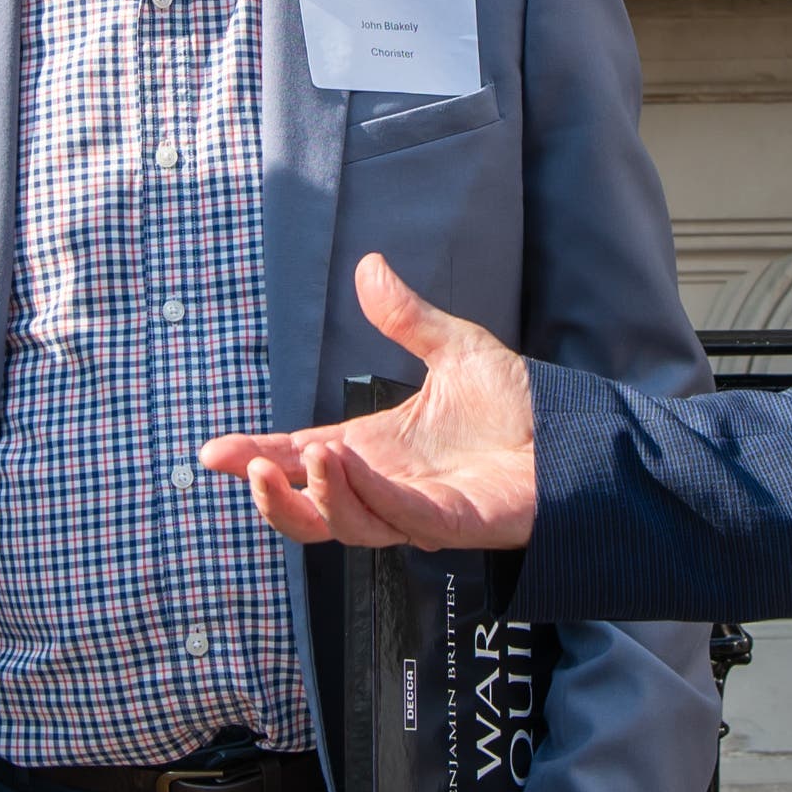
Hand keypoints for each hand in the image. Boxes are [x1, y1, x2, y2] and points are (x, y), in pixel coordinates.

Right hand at [196, 256, 538, 552]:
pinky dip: (371, 496)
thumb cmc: (519, 406)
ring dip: (321, 495)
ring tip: (308, 454)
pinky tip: (347, 466)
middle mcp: (388, 488)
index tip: (212, 453)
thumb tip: (369, 266)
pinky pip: (403, 520)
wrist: (578, 435)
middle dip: (275, 499)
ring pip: (351, 525)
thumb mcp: (454, 349)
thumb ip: (406, 317)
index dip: (257, 459)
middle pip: (313, 514)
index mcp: (376, 451)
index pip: (301, 461)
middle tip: (249, 467)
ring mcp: (419, 511)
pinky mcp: (457, 523)